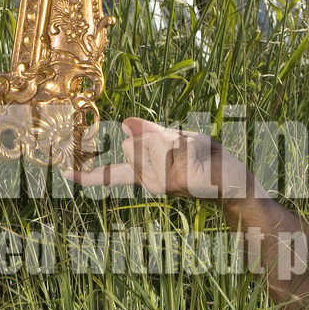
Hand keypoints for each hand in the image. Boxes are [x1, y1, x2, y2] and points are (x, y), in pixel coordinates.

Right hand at [62, 117, 257, 199]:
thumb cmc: (211, 162)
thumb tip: (124, 122)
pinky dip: (190, 149)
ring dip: (178, 144)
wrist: (241, 186)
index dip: (92, 175)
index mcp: (150, 173)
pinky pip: (176, 153)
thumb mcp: (181, 142)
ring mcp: (172, 185)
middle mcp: (156, 182)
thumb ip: (152, 134)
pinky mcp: (188, 182)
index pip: (116, 173)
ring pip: (157, 150)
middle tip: (185, 150)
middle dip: (158, 141)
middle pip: (137, 150)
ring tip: (197, 156)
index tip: (67, 175)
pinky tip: (202, 160)